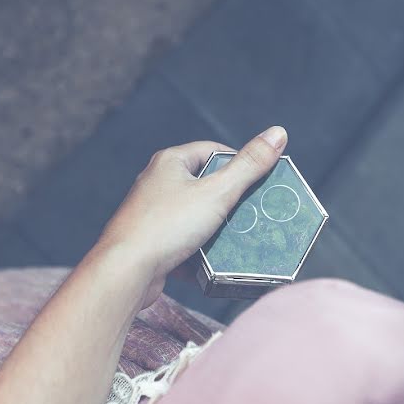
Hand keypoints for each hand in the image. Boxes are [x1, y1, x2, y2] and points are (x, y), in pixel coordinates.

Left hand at [98, 126, 287, 307]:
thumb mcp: (217, 193)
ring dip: (216, 228)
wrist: (126, 271)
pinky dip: (200, 250)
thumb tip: (278, 132)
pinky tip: (214, 261)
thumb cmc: (166, 227)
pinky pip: (184, 240)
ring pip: (196, 215)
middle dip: (230, 200)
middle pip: (205, 184)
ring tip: (237, 238)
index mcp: (170, 162)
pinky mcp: (152, 241)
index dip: (239, 163)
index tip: (260, 180)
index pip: (213, 151)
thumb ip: (249, 165)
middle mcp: (157, 183)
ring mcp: (153, 213)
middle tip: (253, 211)